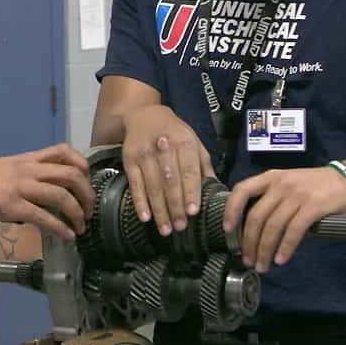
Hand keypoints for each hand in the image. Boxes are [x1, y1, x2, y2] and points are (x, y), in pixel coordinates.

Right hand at [0, 143, 92, 240]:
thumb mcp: (1, 172)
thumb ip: (21, 180)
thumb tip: (36, 201)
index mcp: (26, 160)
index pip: (64, 151)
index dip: (83, 166)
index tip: (87, 183)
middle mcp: (27, 169)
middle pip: (71, 174)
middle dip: (87, 194)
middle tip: (89, 211)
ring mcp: (19, 187)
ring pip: (62, 195)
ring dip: (78, 213)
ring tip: (81, 227)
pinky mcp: (10, 205)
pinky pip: (44, 217)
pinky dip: (60, 228)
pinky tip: (66, 237)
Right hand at [121, 105, 214, 236]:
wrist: (144, 116)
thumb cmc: (175, 133)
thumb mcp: (194, 142)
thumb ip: (204, 165)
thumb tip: (216, 190)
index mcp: (184, 141)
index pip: (188, 170)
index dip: (190, 192)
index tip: (193, 212)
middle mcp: (164, 146)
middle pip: (170, 181)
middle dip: (175, 206)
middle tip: (180, 227)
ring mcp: (144, 153)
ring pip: (153, 186)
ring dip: (159, 210)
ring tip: (165, 229)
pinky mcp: (129, 159)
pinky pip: (135, 184)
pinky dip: (140, 202)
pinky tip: (145, 217)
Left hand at [222, 166, 345, 272]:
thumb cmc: (315, 185)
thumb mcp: (288, 183)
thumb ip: (271, 199)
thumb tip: (251, 228)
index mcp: (271, 177)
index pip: (242, 190)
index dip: (231, 210)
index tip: (227, 230)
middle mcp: (281, 184)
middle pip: (256, 216)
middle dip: (248, 242)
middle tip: (248, 260)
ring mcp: (297, 194)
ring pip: (273, 226)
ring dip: (265, 250)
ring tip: (263, 265)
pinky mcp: (314, 206)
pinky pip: (294, 230)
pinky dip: (285, 247)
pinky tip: (281, 259)